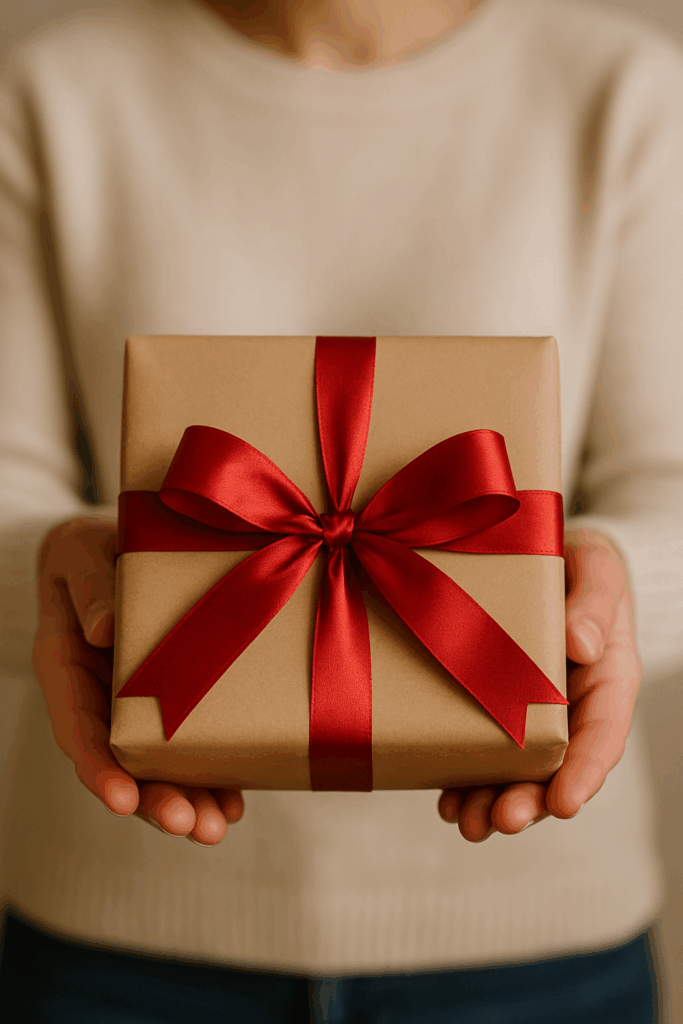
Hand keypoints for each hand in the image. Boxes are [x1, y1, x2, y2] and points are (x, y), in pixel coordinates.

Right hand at [32, 518, 243, 844]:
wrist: (117, 544)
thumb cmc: (91, 547)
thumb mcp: (80, 554)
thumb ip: (90, 589)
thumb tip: (105, 631)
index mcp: (67, 666)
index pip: (77, 727)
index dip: (98, 767)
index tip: (121, 800)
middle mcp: (100, 696)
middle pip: (121, 761)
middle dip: (154, 799)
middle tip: (190, 826)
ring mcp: (136, 704)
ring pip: (157, 765)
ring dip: (186, 799)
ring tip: (216, 828)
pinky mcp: (174, 701)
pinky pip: (190, 742)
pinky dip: (211, 773)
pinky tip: (235, 801)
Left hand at [438, 526, 640, 840]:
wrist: (544, 554)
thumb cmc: (578, 562)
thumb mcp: (596, 568)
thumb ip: (595, 602)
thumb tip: (582, 647)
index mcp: (606, 678)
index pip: (603, 734)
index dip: (586, 772)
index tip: (565, 803)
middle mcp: (570, 706)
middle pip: (556, 766)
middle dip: (531, 799)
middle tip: (503, 820)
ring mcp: (530, 712)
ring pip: (517, 769)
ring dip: (494, 800)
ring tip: (468, 823)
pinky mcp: (493, 707)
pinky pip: (481, 748)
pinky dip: (464, 777)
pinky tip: (444, 799)